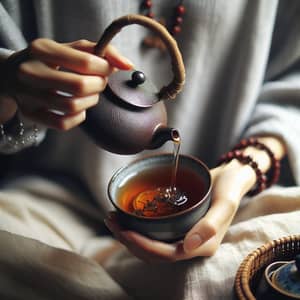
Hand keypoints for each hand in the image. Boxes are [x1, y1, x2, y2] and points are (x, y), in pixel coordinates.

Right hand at [0, 38, 132, 128]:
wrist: (15, 73)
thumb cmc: (52, 60)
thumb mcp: (72, 48)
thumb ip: (102, 51)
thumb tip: (128, 65)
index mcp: (42, 49)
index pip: (86, 62)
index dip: (105, 68)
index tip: (107, 69)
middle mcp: (30, 72)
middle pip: (80, 86)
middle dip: (98, 85)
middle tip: (99, 82)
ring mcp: (28, 95)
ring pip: (72, 106)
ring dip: (90, 102)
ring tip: (89, 94)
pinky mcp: (31, 114)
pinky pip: (63, 123)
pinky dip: (78, 117)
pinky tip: (78, 107)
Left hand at [104, 160, 255, 262]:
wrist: (232, 178)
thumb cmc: (230, 189)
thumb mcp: (225, 203)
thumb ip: (211, 225)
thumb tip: (188, 246)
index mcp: (202, 245)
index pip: (168, 254)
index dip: (144, 246)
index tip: (125, 231)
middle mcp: (191, 244)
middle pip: (155, 252)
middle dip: (130, 241)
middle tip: (111, 222)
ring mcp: (184, 235)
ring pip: (152, 244)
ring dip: (130, 235)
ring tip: (113, 219)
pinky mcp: (178, 225)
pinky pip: (155, 232)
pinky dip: (138, 227)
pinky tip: (127, 216)